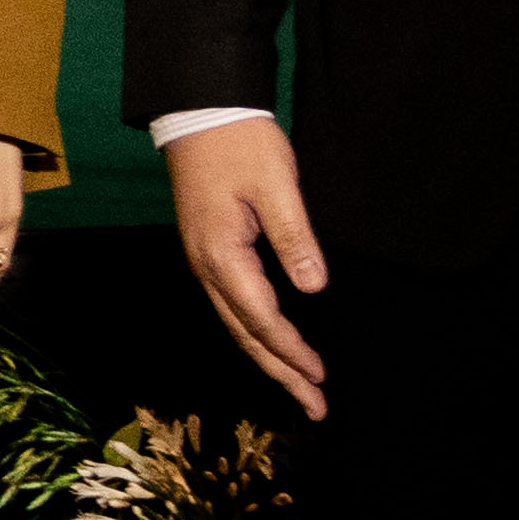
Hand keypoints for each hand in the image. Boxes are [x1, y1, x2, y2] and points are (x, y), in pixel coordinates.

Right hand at [166, 116, 330, 418]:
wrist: (198, 111)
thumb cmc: (239, 142)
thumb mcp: (275, 185)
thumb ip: (293, 238)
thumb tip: (314, 289)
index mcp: (222, 255)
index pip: (261, 318)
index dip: (292, 351)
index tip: (320, 378)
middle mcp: (207, 266)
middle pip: (245, 334)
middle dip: (280, 373)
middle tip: (315, 407)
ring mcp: (204, 260)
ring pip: (237, 323)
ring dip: (268, 358)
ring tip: (298, 386)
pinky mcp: (209, 250)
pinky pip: (232, 306)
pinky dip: (255, 333)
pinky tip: (271, 343)